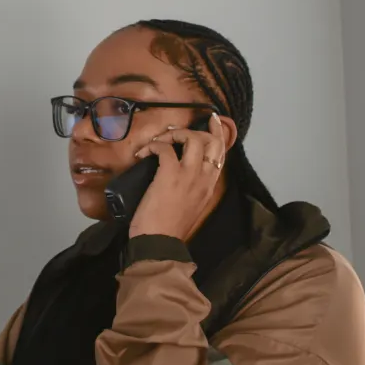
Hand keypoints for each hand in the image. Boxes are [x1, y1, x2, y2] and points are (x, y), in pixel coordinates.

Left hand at [129, 113, 225, 240]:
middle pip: (211, 141)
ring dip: (174, 134)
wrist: (159, 243)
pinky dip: (153, 145)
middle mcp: (204, 177)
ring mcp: (188, 175)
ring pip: (192, 139)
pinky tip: (143, 153)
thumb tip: (180, 177)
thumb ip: (191, 190)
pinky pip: (164, 148)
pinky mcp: (169, 174)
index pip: (221, 154)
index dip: (217, 134)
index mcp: (209, 186)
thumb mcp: (190, 207)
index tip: (211, 121)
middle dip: (195, 130)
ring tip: (159, 142)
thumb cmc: (169, 231)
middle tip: (176, 132)